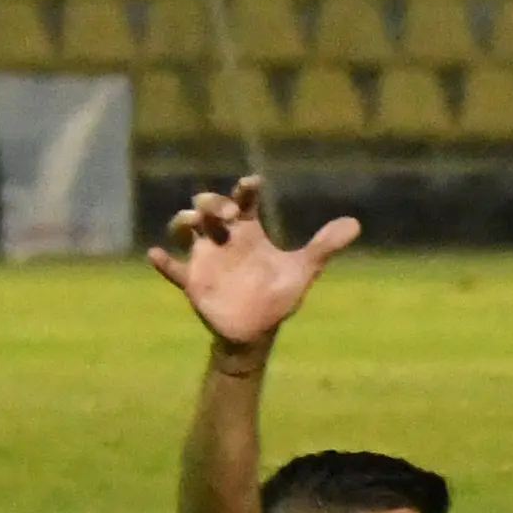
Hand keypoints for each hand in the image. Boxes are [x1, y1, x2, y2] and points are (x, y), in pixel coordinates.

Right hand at [147, 177, 358, 348]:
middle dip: (213, 203)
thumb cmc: (278, 295)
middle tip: (229, 213)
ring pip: (184, 230)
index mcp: (248, 232)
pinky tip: (156, 254)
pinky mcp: (193, 282)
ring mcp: (205, 258)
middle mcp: (223, 239)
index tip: (252, 183)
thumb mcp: (303, 270)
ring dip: (184, 222)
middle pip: (209, 208)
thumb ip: (325, 246)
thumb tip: (355, 224)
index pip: (243, 201)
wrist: (258, 330)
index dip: (244, 189)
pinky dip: (164, 262)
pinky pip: (173, 270)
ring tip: (192, 223)